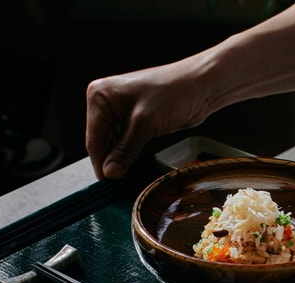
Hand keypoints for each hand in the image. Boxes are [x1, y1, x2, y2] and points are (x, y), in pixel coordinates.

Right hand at [85, 59, 212, 178]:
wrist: (200, 87)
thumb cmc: (173, 93)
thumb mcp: (145, 124)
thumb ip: (125, 150)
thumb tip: (109, 172)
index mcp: (100, 96)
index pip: (93, 137)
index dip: (100, 162)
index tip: (107, 182)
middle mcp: (107, 102)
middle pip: (102, 141)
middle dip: (110, 160)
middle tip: (118, 182)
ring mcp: (121, 111)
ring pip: (114, 144)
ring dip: (120, 158)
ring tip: (127, 175)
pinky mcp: (136, 120)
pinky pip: (126, 142)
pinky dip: (129, 153)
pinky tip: (133, 164)